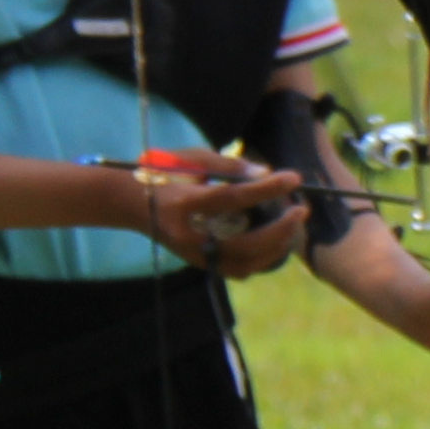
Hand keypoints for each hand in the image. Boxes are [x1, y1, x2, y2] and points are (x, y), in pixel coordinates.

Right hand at [128, 153, 309, 276]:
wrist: (128, 202)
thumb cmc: (162, 174)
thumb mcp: (191, 159)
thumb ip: (229, 166)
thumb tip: (267, 174)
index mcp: (181, 203)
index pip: (231, 198)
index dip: (266, 189)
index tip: (294, 178)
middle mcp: (187, 236)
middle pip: (244, 244)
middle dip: (280, 230)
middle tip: (301, 210)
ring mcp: (192, 255)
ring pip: (244, 264)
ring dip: (276, 248)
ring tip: (294, 226)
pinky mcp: (198, 263)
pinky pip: (238, 269)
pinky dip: (261, 258)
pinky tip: (277, 240)